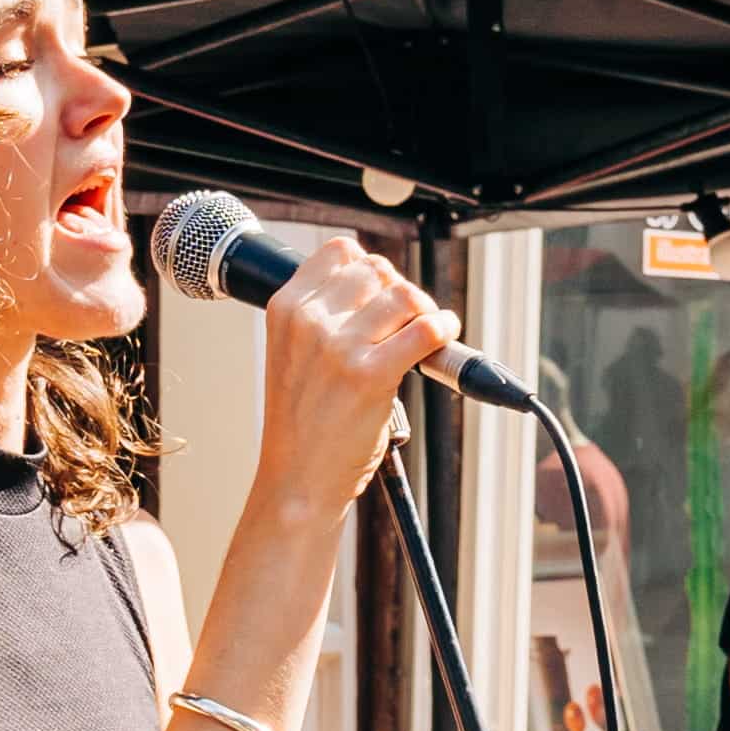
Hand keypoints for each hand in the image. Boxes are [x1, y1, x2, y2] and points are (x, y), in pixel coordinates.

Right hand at [241, 236, 455, 514]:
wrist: (298, 479)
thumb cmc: (303, 423)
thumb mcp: (293, 354)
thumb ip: (324, 315)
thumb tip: (384, 283)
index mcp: (285, 308)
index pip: (340, 251)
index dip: (370, 268)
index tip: (382, 293)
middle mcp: (309, 321)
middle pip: (378, 270)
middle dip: (401, 291)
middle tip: (409, 321)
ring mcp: (339, 347)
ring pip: (406, 296)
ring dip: (425, 312)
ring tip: (425, 334)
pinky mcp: (370, 375)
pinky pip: (426, 330)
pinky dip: (444, 329)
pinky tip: (443, 338)